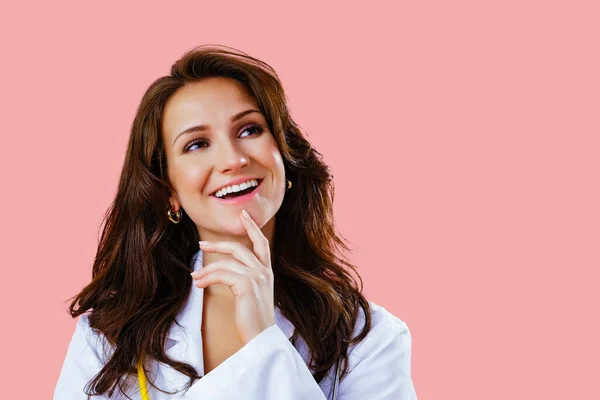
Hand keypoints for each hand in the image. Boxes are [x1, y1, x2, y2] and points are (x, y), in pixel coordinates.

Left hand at [191, 210, 274, 343]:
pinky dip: (207, 277)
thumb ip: (244, 280)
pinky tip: (199, 283)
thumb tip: (221, 270)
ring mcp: (257, 277)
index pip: (262, 244)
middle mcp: (264, 271)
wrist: (261, 338)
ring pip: (226, 263)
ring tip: (195, 277)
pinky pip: (222, 274)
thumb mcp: (252, 295)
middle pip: (239, 248)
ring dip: (207, 269)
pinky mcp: (246, 285)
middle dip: (218, 245)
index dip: (253, 228)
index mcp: (267, 272)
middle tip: (201, 246)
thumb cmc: (253, 320)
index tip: (244, 215)